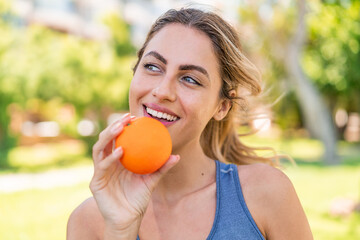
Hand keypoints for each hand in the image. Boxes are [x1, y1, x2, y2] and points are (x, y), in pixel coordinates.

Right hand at [90, 113, 178, 235]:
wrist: (129, 218)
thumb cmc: (139, 198)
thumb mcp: (152, 180)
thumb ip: (162, 168)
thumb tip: (177, 156)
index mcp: (117, 160)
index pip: (117, 139)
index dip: (122, 126)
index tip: (134, 116)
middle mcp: (106, 163)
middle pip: (106, 139)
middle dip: (113, 125)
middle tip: (126, 118)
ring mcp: (100, 171)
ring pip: (99, 148)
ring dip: (108, 136)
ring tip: (119, 128)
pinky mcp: (96, 182)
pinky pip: (102, 166)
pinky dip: (110, 157)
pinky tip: (120, 151)